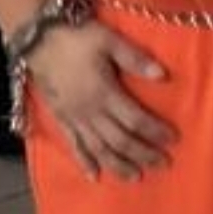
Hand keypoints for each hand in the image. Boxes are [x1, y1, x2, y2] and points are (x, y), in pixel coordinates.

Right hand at [27, 21, 177, 181]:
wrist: (38, 40)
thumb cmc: (77, 37)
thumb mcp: (109, 40)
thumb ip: (135, 59)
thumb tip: (164, 75)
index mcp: (105, 93)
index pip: (135, 119)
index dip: (155, 131)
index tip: (173, 139)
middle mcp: (90, 112)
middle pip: (120, 140)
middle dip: (143, 153)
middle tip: (163, 164)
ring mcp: (74, 119)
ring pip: (99, 149)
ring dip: (119, 164)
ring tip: (136, 176)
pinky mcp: (60, 120)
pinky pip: (74, 146)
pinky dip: (84, 163)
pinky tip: (94, 176)